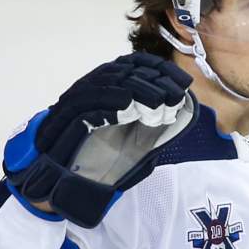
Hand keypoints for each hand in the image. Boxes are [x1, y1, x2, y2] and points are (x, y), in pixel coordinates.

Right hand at [3, 52, 195, 227]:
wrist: (71, 183)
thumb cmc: (105, 160)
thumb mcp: (140, 140)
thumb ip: (156, 122)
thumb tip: (181, 104)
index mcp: (109, 90)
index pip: (134, 65)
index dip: (160, 69)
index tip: (184, 81)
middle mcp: (91, 89)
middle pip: (123, 71)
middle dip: (154, 81)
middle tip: (176, 94)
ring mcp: (77, 102)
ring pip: (105, 82)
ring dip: (136, 88)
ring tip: (159, 100)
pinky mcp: (64, 119)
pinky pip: (85, 103)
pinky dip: (108, 100)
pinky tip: (128, 103)